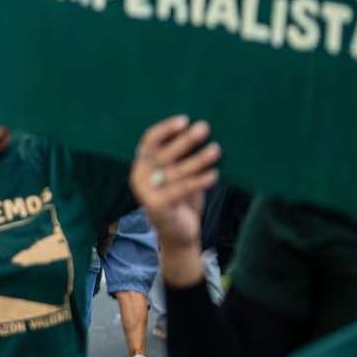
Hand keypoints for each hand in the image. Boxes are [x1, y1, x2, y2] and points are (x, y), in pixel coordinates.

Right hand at [130, 115, 220, 248]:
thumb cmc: (182, 200)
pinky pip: (181, 189)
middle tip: (204, 128)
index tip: (184, 120)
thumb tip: (202, 131)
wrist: (179, 235)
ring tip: (216, 149)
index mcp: (142, 165)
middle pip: (163, 153)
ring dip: (197, 159)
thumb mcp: (179, 175)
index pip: (150, 141)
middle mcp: (140, 176)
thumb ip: (183, 158)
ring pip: (175, 171)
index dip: (166, 129)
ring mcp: (147, 192)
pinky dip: (198, 181)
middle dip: (184, 140)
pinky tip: (214, 174)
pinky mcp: (158, 206)